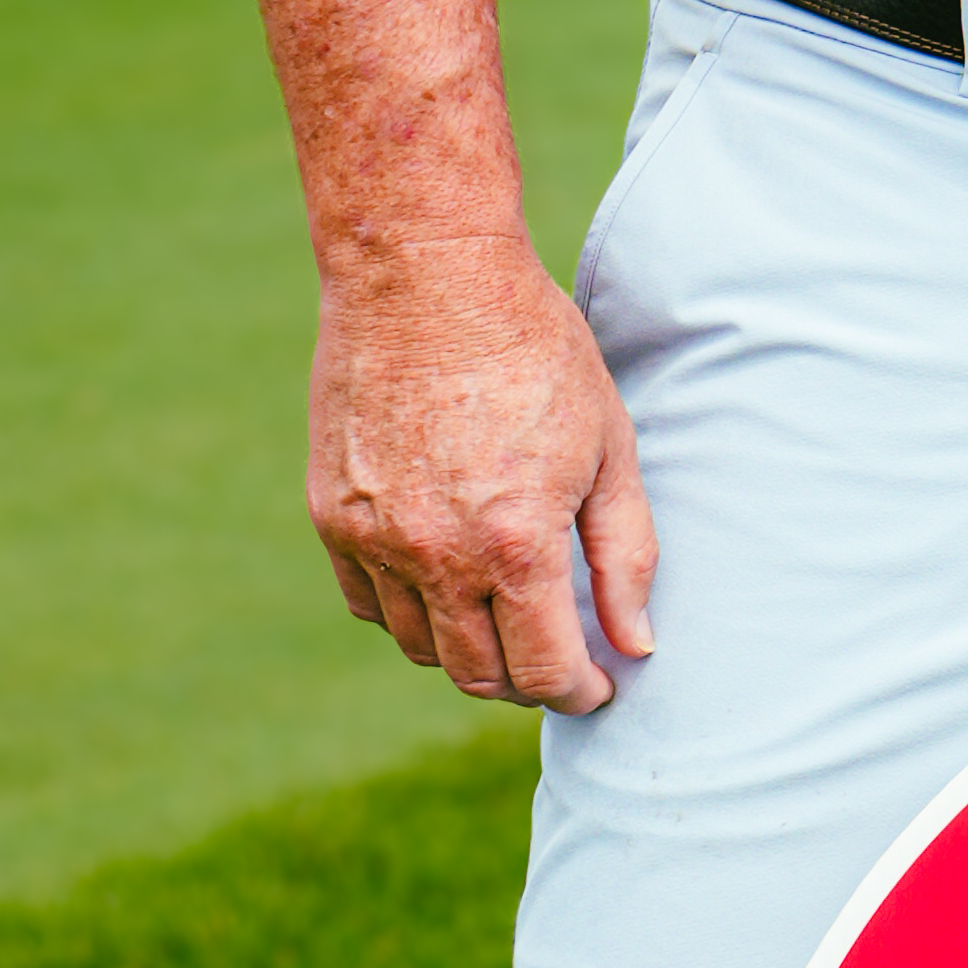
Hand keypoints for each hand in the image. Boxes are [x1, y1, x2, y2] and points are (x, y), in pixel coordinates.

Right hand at [307, 237, 657, 709]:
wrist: (424, 275)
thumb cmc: (534, 350)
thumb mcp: (609, 447)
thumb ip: (625, 555)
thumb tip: (636, 645)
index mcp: (515, 544)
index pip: (544, 673)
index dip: (580, 692)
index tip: (599, 684)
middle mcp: (436, 556)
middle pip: (479, 676)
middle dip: (528, 681)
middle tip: (559, 657)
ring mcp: (374, 539)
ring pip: (422, 647)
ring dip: (470, 651)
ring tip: (508, 616)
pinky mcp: (331, 516)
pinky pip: (370, 604)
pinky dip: (411, 612)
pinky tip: (448, 581)